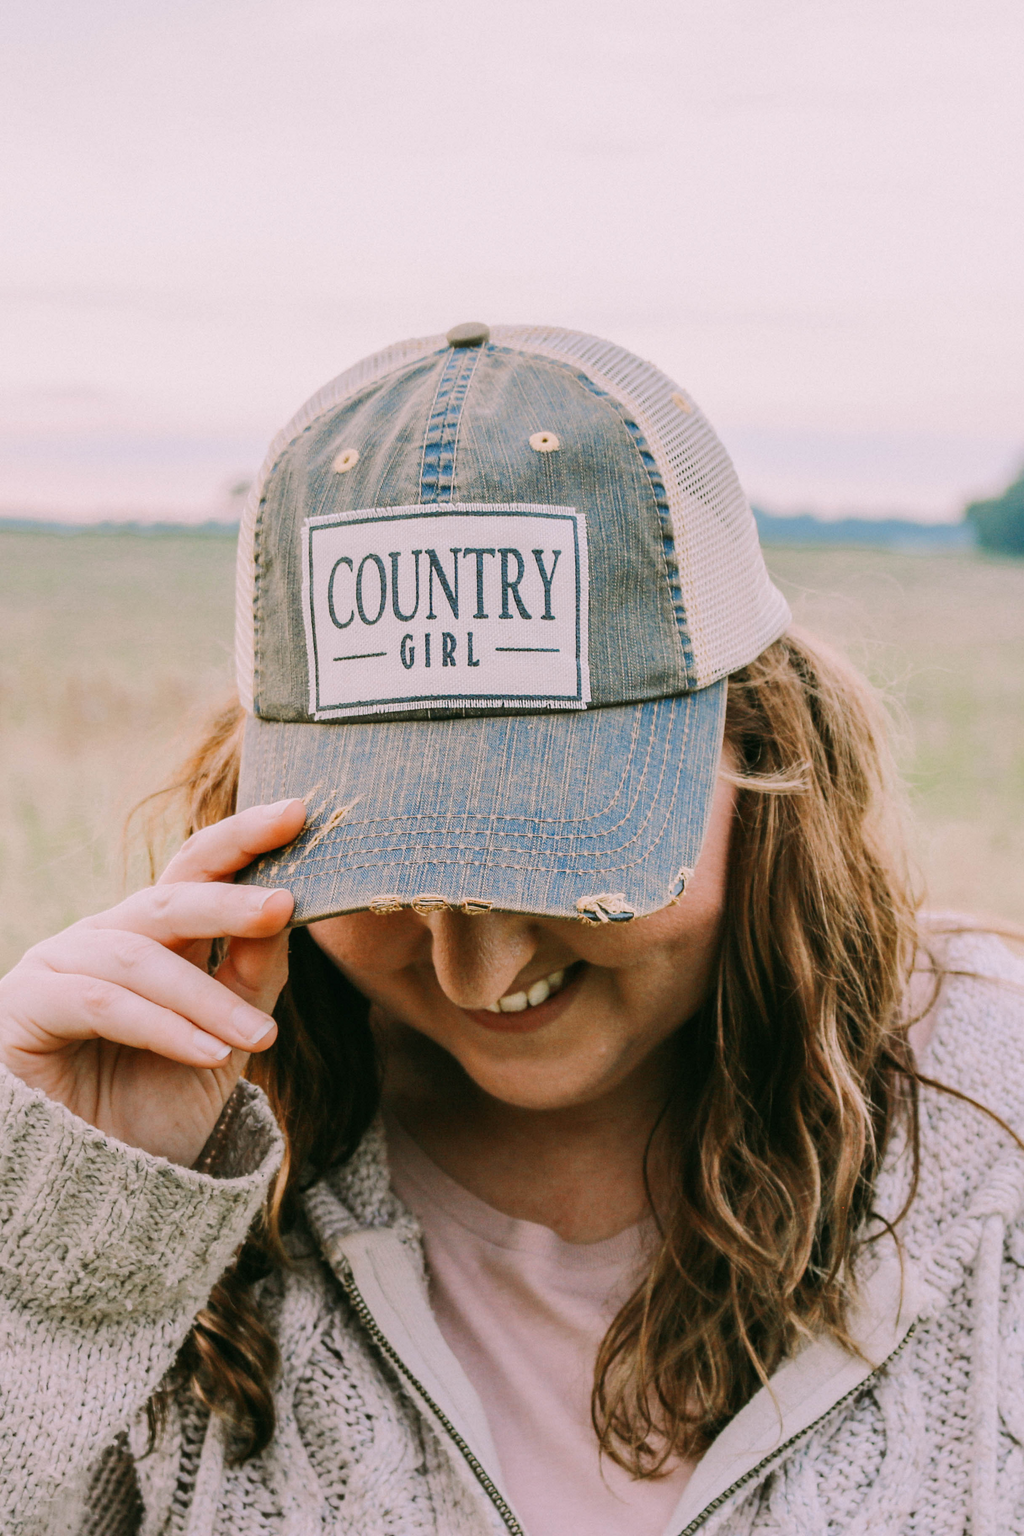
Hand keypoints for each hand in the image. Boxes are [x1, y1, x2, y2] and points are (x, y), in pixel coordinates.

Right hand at [0, 799, 305, 1165]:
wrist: (96, 1195)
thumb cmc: (155, 1113)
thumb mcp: (223, 1043)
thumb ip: (250, 979)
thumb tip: (287, 913)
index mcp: (151, 937)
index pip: (196, 871)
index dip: (242, 839)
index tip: (298, 813)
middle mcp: (102, 939)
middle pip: (168, 899)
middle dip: (228, 900)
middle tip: (285, 905)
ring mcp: (57, 966)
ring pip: (141, 959)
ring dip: (206, 999)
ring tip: (261, 1039)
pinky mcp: (24, 1006)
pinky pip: (101, 1003)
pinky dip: (162, 1026)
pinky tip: (209, 1053)